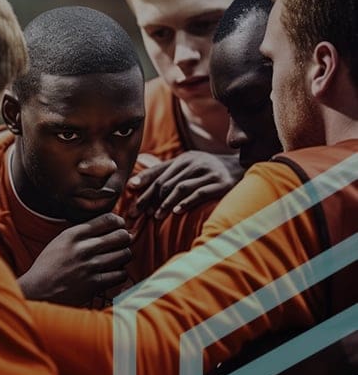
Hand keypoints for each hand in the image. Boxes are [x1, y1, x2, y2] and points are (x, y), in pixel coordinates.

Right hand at [18, 213, 131, 305]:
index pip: (108, 219)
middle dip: (125, 238)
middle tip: (121, 243)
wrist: (37, 290)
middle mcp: (83, 248)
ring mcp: (90, 266)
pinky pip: (121, 274)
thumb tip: (110, 226)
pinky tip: (113, 273)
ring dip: (124, 256)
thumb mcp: (61, 241)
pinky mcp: (94, 284)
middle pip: (121, 236)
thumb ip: (82, 232)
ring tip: (117, 258)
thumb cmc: (49, 266)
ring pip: (124, 254)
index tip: (120, 226)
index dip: (119, 222)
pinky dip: (120, 273)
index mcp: (74, 234)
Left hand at [127, 151, 241, 219]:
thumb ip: (163, 173)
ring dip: (165, 203)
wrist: (244, 168)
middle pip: (165, 182)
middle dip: (150, 200)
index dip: (143, 189)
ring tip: (156, 216)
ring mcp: (209, 172)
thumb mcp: (187, 168)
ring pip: (180, 187)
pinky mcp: (221, 183)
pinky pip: (199, 193)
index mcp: (184, 159)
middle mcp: (194, 162)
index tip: (131, 204)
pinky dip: (186, 202)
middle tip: (139, 215)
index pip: (158, 174)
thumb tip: (132, 183)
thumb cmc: (208, 172)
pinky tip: (176, 211)